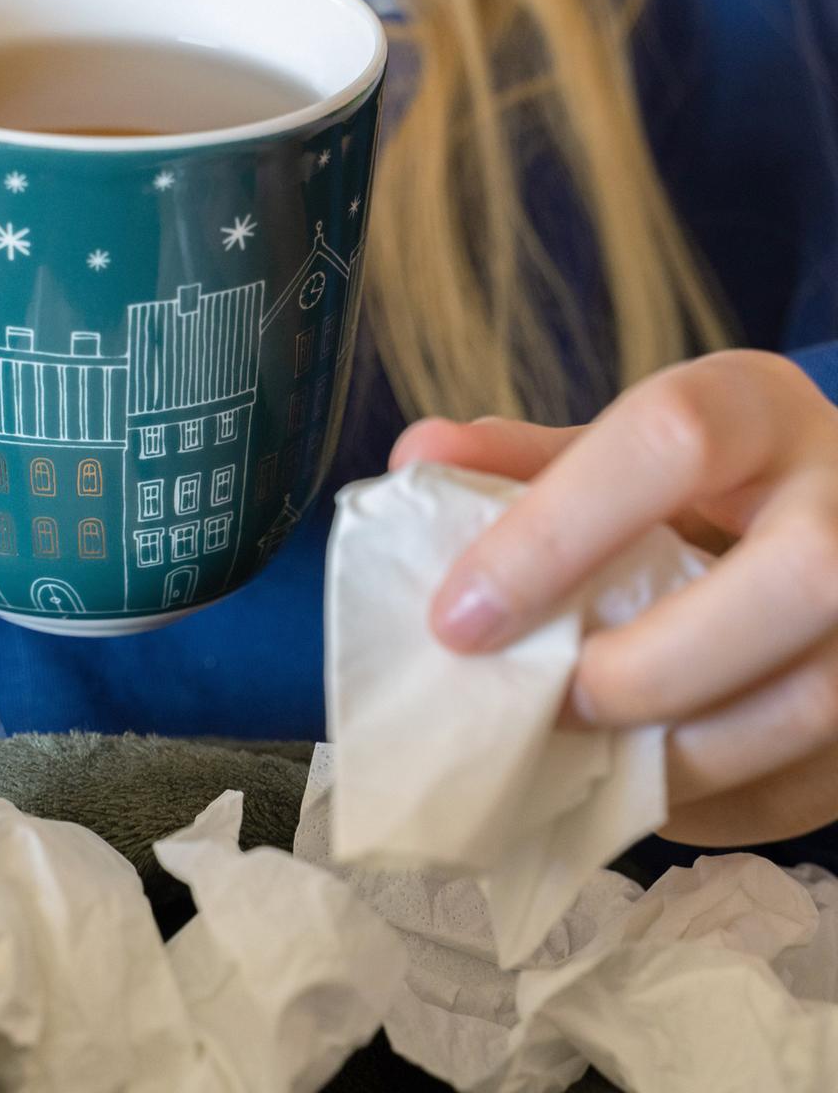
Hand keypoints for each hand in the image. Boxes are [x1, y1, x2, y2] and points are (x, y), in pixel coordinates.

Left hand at [391, 351, 837, 847]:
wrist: (829, 517)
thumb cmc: (710, 486)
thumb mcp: (629, 451)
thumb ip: (529, 460)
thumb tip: (415, 459)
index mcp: (760, 410)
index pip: (671, 440)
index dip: (553, 533)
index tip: (458, 619)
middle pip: (793, 578)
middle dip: (641, 666)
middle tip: (540, 707)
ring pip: (812, 702)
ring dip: (675, 756)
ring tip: (579, 760)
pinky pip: (810, 783)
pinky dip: (714, 803)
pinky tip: (640, 785)